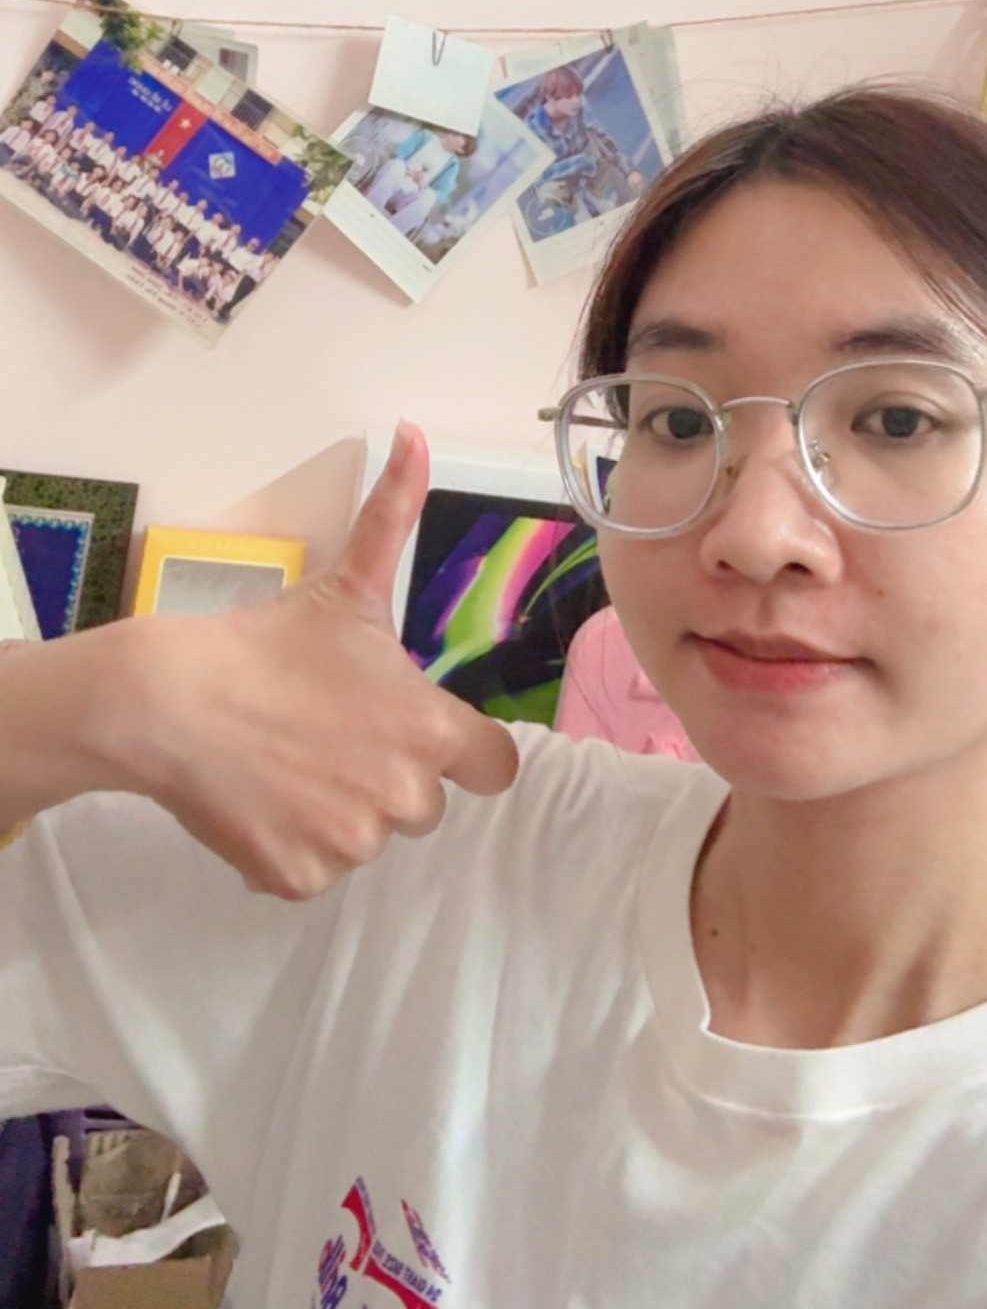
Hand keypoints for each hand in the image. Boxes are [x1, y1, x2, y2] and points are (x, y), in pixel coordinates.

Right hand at [123, 424, 518, 897]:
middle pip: (422, 804)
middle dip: (385, 775)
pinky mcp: (297, 878)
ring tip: (286, 759)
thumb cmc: (269, 640)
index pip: (495, 766)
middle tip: (328, 733)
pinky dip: (288, 844)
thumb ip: (395, 511)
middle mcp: (404, 797)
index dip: (464, 751)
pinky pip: (312, 870)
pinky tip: (258, 796)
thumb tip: (417, 431)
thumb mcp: (347, 581)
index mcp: (429, 730)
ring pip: (363, 836)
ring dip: (337, 809)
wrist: (170, 699)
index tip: (420, 733)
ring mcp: (349, 844)